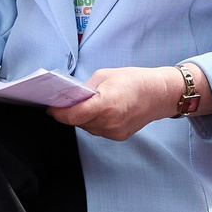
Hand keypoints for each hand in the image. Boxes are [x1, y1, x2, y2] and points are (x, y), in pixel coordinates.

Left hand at [48, 65, 185, 140]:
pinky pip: (98, 130)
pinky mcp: (118, 136)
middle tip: (66, 102)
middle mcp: (109, 121)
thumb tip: (71, 97)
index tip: (51, 107)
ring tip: (86, 105)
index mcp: (105, 103)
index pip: (73, 115)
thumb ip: (86, 89)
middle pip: (77, 122)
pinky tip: (101, 111)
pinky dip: (95, 121)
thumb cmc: (135, 81)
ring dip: (82, 118)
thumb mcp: (105, 75)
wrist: (160, 94)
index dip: (58, 113)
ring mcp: (114, 131)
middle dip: (69, 113)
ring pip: (87, 127)